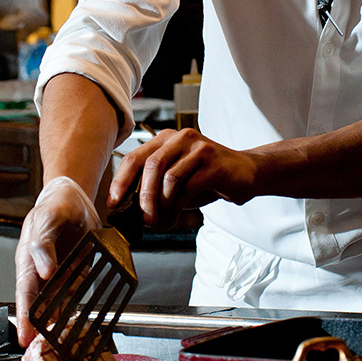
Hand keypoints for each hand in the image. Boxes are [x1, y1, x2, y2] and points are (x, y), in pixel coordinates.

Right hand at [14, 176, 102, 346]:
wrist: (74, 199)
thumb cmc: (54, 207)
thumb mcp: (47, 220)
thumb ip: (43, 245)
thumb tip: (43, 270)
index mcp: (28, 260)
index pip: (24, 293)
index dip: (25, 316)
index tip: (25, 336)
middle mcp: (41, 273)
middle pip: (39, 306)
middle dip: (40, 328)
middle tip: (43, 350)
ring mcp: (59, 276)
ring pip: (57, 306)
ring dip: (58, 325)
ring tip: (61, 346)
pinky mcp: (76, 276)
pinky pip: (76, 297)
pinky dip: (76, 312)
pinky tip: (78, 328)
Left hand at [109, 128, 262, 229]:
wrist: (247, 172)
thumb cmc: (207, 177)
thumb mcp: (176, 180)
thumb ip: (154, 188)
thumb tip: (128, 209)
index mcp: (165, 139)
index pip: (134, 157)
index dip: (120, 181)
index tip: (114, 203)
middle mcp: (180, 138)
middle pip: (150, 166)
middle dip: (142, 197)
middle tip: (142, 219)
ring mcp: (198, 148)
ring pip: (168, 178)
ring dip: (160, 206)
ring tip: (159, 222)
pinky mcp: (213, 163)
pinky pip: (187, 187)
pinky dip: (176, 208)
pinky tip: (173, 219)